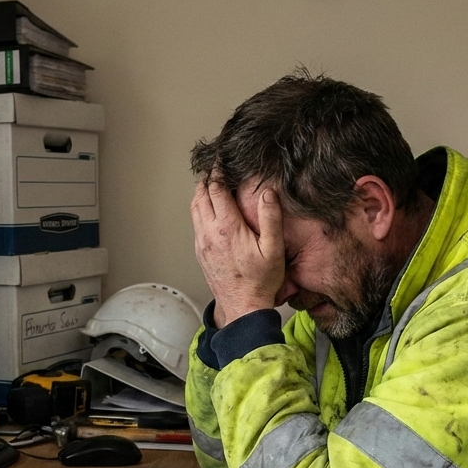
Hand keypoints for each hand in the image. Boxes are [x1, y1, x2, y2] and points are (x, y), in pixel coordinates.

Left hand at [190, 176, 284, 327]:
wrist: (242, 307)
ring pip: (194, 209)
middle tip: (213, 167)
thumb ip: (271, 219)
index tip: (220, 160)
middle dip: (206, 179)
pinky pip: (195, 224)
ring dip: (200, 193)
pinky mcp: (200, 252)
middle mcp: (210, 233)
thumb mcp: (274, 249)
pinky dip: (199, 209)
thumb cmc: (260, 281)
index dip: (217, 171)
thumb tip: (267, 193)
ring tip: (208, 184)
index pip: (216, 190)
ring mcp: (202, 243)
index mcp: (228, 228)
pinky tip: (208, 210)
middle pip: (200, 196)